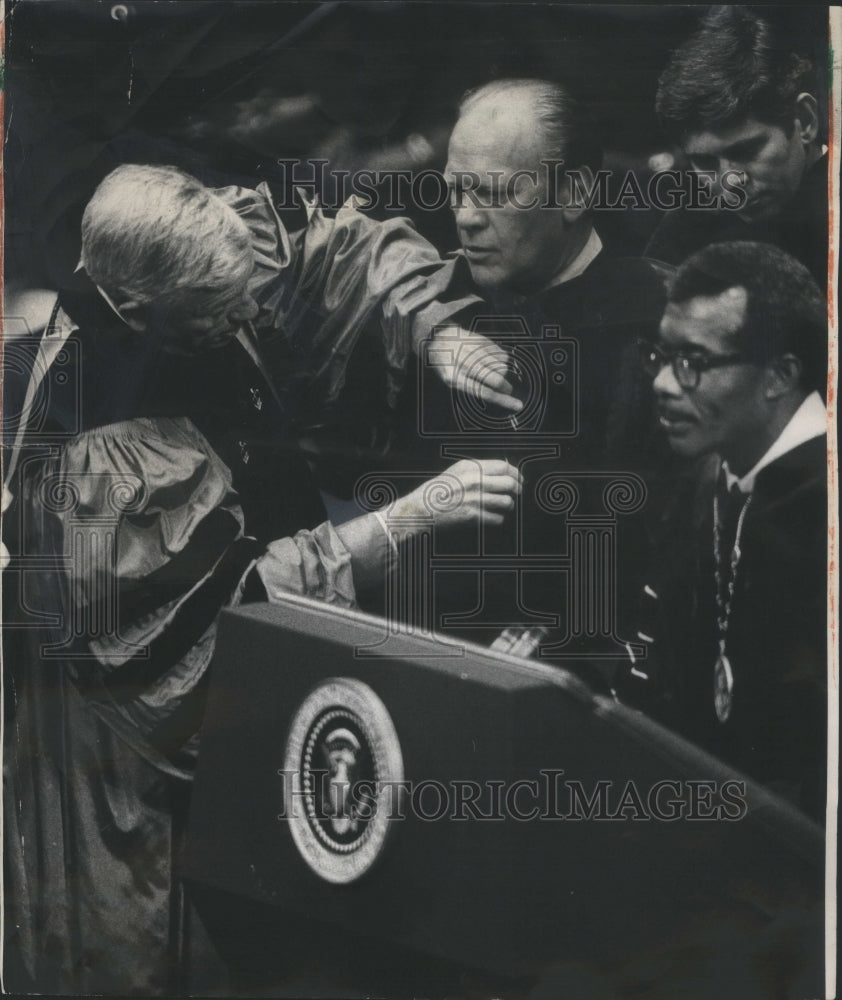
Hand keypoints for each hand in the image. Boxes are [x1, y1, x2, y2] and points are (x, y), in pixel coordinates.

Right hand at [390, 459, 521, 529]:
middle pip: (509, 483)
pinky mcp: (472, 515)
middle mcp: (474, 480)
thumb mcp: (457, 471)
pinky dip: (498, 518)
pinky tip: (493, 516)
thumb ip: (478, 469)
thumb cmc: (438, 491)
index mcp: (470, 466)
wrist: (420, 509)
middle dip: (517, 489)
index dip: (516, 473)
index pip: (503, 466)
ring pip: (506, 501)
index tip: (519, 479)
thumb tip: (505, 468)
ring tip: (504, 506)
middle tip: (518, 493)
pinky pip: (497, 518)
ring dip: (508, 505)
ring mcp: (474, 498)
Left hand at [428, 325, 522, 413]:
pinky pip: (500, 352)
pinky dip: (501, 358)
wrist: (439, 338)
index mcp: (454, 377)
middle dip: (505, 386)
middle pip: (496, 378)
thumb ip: (472, 387)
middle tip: (506, 388)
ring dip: (502, 370)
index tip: (518, 405)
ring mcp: (473, 348)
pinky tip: (491, 359)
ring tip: (491, 369)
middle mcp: (464, 362)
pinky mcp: (479, 338)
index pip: (485, 392)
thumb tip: (500, 395)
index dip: (503, 400)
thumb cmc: (447, 364)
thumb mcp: (452, 380)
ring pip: (502, 363)